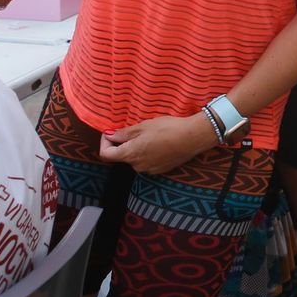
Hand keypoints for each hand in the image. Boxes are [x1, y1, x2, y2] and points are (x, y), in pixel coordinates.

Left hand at [99, 114, 219, 174]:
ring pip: (135, 158)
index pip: (106, 154)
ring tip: (149, 134)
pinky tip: (159, 142)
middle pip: (121, 156)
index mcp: (130, 154)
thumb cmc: (167, 129)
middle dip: (123, 143)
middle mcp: (137, 166)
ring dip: (136, 147)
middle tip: (133, 129)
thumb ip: (124, 133)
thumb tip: (109, 135)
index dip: (105, 142)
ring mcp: (149, 170)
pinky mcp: (160, 170)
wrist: (192, 138)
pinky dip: (147, 152)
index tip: (112, 132)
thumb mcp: (143, 126)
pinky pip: (147, 161)